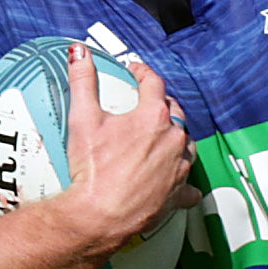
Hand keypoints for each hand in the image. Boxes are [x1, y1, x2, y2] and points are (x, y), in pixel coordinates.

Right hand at [56, 43, 200, 253]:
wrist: (100, 215)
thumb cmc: (94, 169)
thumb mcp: (83, 118)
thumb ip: (83, 80)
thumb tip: (79, 53)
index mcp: (153, 117)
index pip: (154, 83)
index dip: (143, 73)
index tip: (135, 72)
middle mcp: (173, 140)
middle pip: (175, 113)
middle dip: (164, 104)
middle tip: (150, 103)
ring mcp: (178, 168)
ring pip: (186, 145)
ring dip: (177, 138)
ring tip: (165, 138)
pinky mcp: (178, 194)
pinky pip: (188, 186)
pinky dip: (184, 182)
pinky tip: (179, 182)